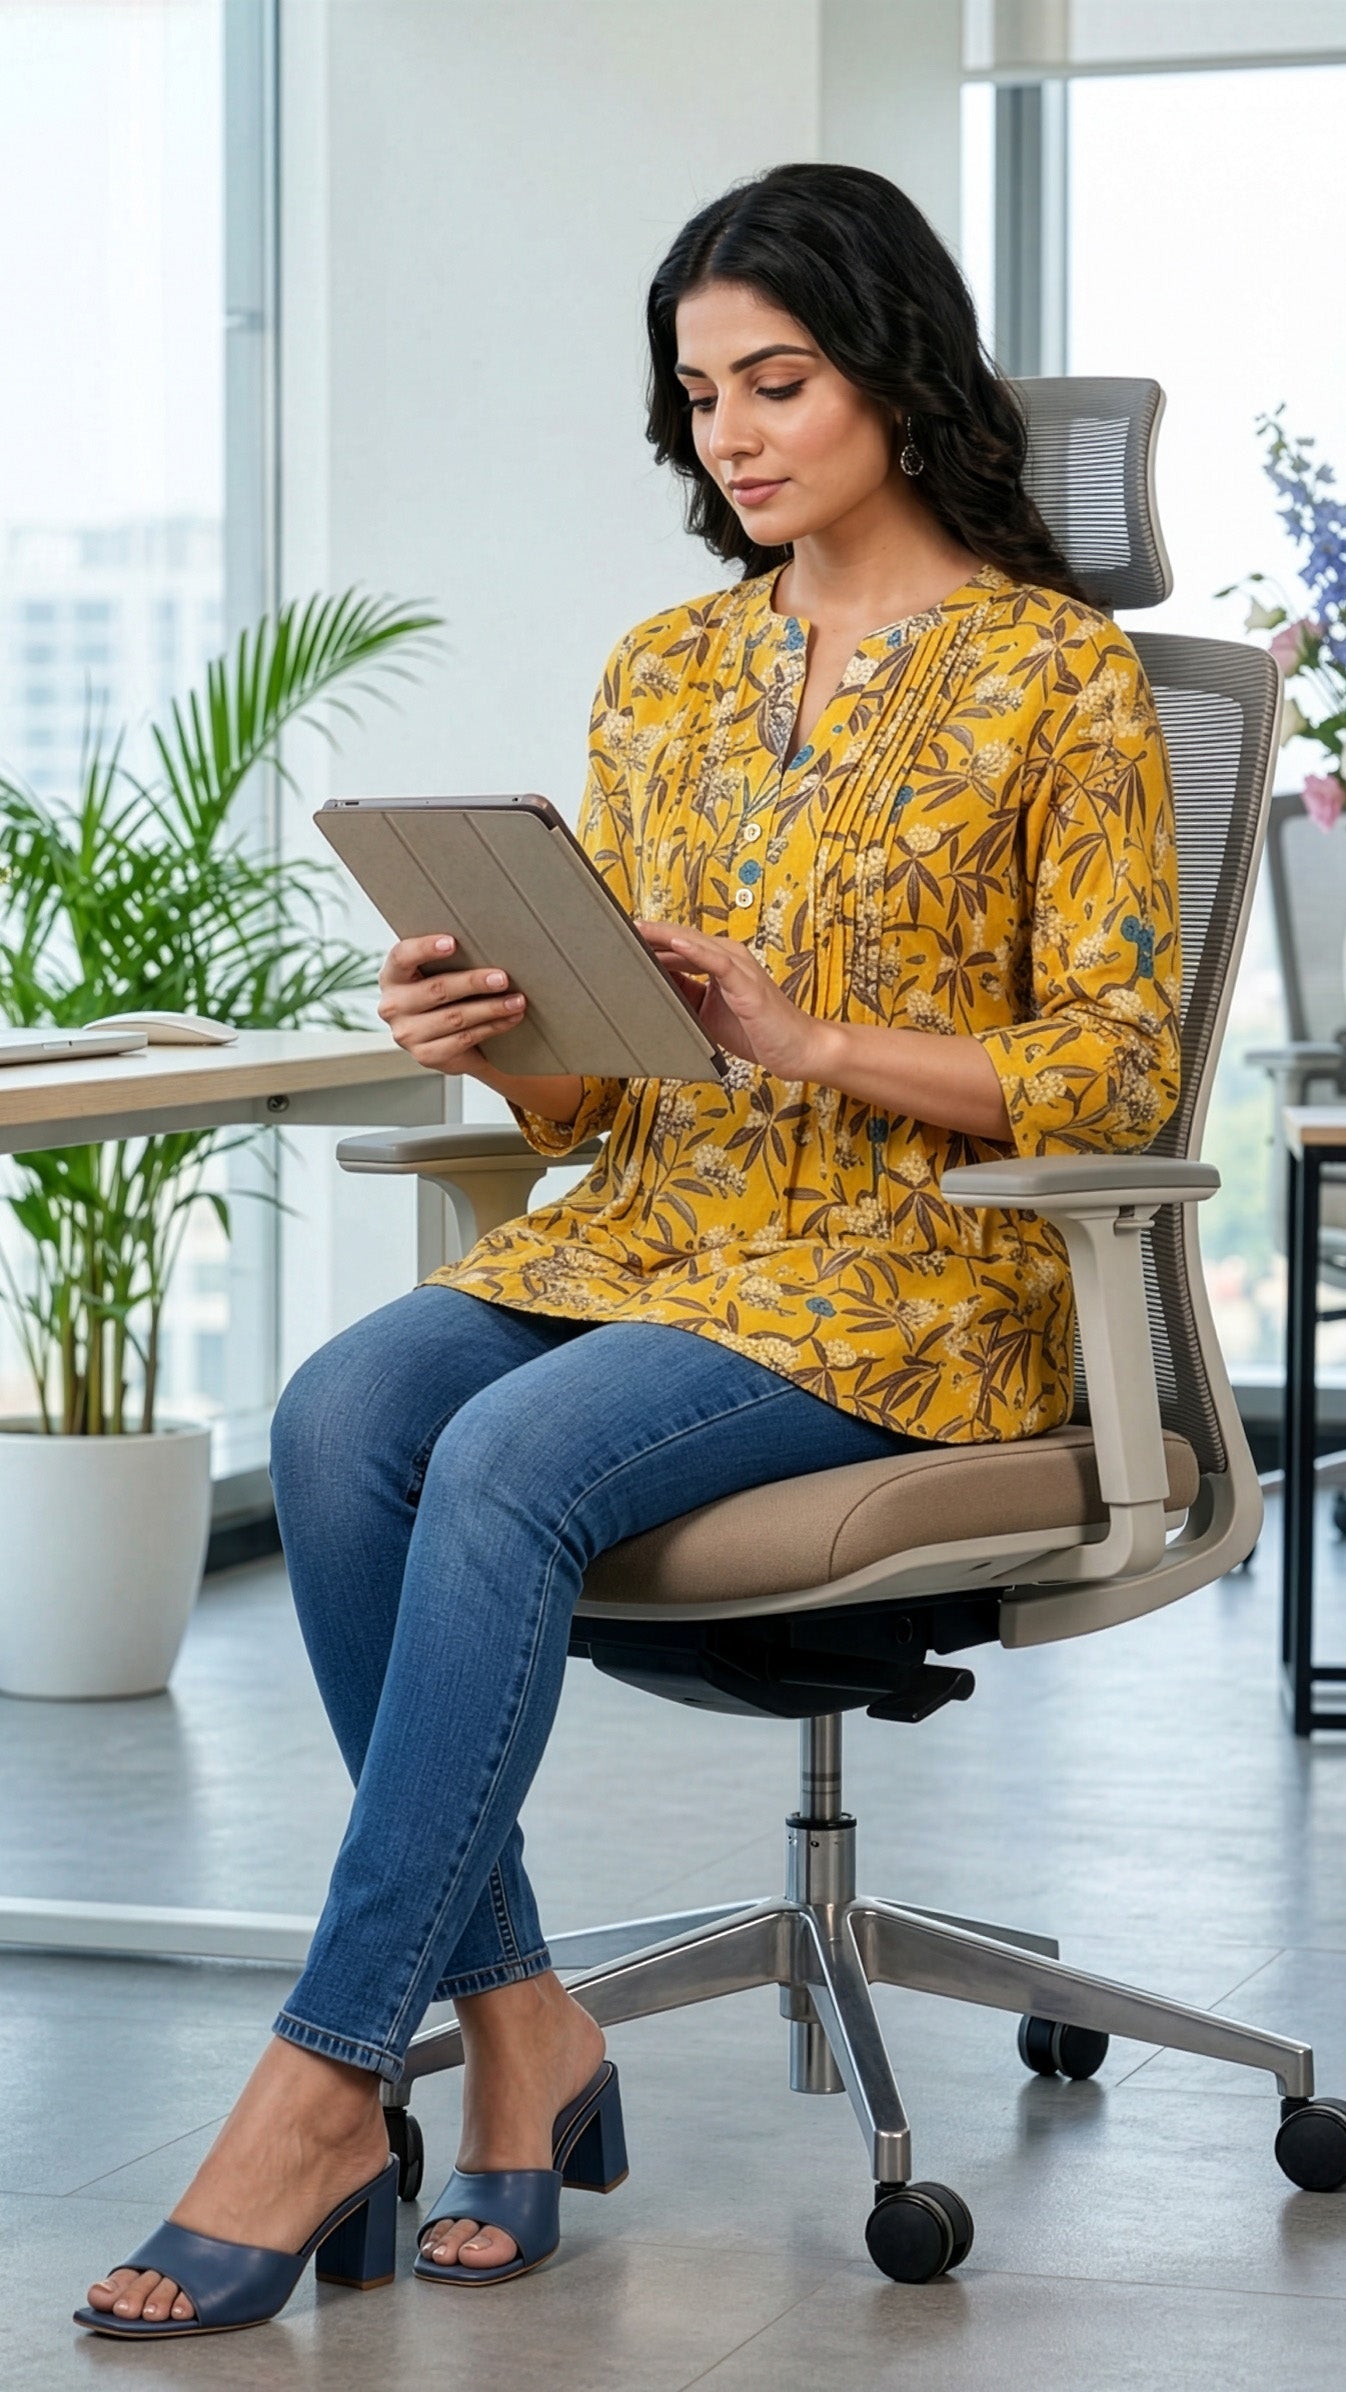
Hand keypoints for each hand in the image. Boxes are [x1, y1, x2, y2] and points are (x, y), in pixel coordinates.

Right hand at [377, 934, 526, 1073]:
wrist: (445, 1039)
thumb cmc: (444, 995)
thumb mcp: (437, 974)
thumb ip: (449, 960)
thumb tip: (488, 944)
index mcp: (392, 977)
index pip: (402, 956)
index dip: (425, 948)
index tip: (452, 942)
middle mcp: (393, 1006)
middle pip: (438, 989)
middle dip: (474, 982)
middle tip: (502, 978)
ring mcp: (407, 1035)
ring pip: (455, 1017)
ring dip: (491, 1008)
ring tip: (517, 1000)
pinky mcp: (426, 1056)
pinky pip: (464, 1038)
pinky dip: (492, 1027)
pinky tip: (510, 1018)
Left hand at [634, 921, 830, 1080]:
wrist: (796, 1049)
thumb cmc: (757, 1031)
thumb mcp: (708, 1013)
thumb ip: (684, 995)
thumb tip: (652, 986)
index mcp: (719, 962)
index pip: (678, 946)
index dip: (648, 942)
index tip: (617, 938)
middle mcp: (728, 957)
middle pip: (682, 938)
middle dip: (649, 934)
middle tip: (614, 927)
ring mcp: (738, 966)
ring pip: (695, 943)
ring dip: (664, 935)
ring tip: (635, 929)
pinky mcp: (746, 982)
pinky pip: (716, 961)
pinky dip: (694, 950)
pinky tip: (673, 942)